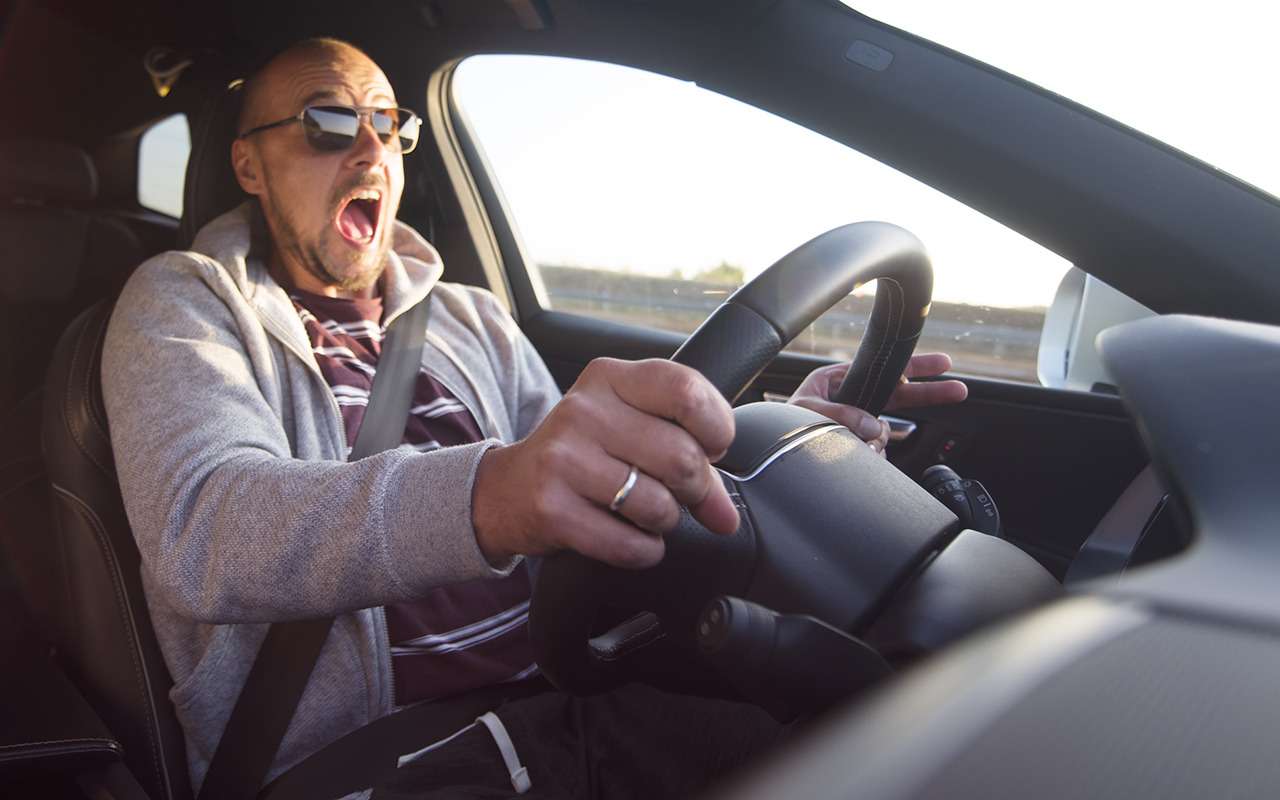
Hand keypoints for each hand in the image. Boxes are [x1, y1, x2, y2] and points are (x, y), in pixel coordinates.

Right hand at [472, 358, 738, 568]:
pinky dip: (643, 551)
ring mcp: (563, 459)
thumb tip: (727, 516)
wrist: (507, 490)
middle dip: (695, 489)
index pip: (686, 391)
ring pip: (658, 505)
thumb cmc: (584, 455)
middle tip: (679, 493)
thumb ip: (689, 455)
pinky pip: (629, 544)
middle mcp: (583, 410)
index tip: (711, 448)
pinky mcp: (551, 508)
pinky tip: (630, 538)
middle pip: (682, 457)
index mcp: (610, 378)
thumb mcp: (629, 429)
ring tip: (645, 513)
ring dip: (665, 521)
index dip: (715, 428)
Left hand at [789, 353, 967, 452]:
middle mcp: (851, 399)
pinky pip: (876, 451)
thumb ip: (842, 415)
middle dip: (928, 393)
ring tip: (860, 449)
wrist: (768, 454)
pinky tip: (860, 458)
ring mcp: (856, 424)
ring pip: (885, 432)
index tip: (942, 365)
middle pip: (899, 394)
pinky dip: (872, 457)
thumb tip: (875, 427)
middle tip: (959, 389)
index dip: (915, 368)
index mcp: (839, 380)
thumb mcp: (807, 411)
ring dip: (878, 443)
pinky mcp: (855, 445)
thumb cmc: (779, 423)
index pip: (884, 370)